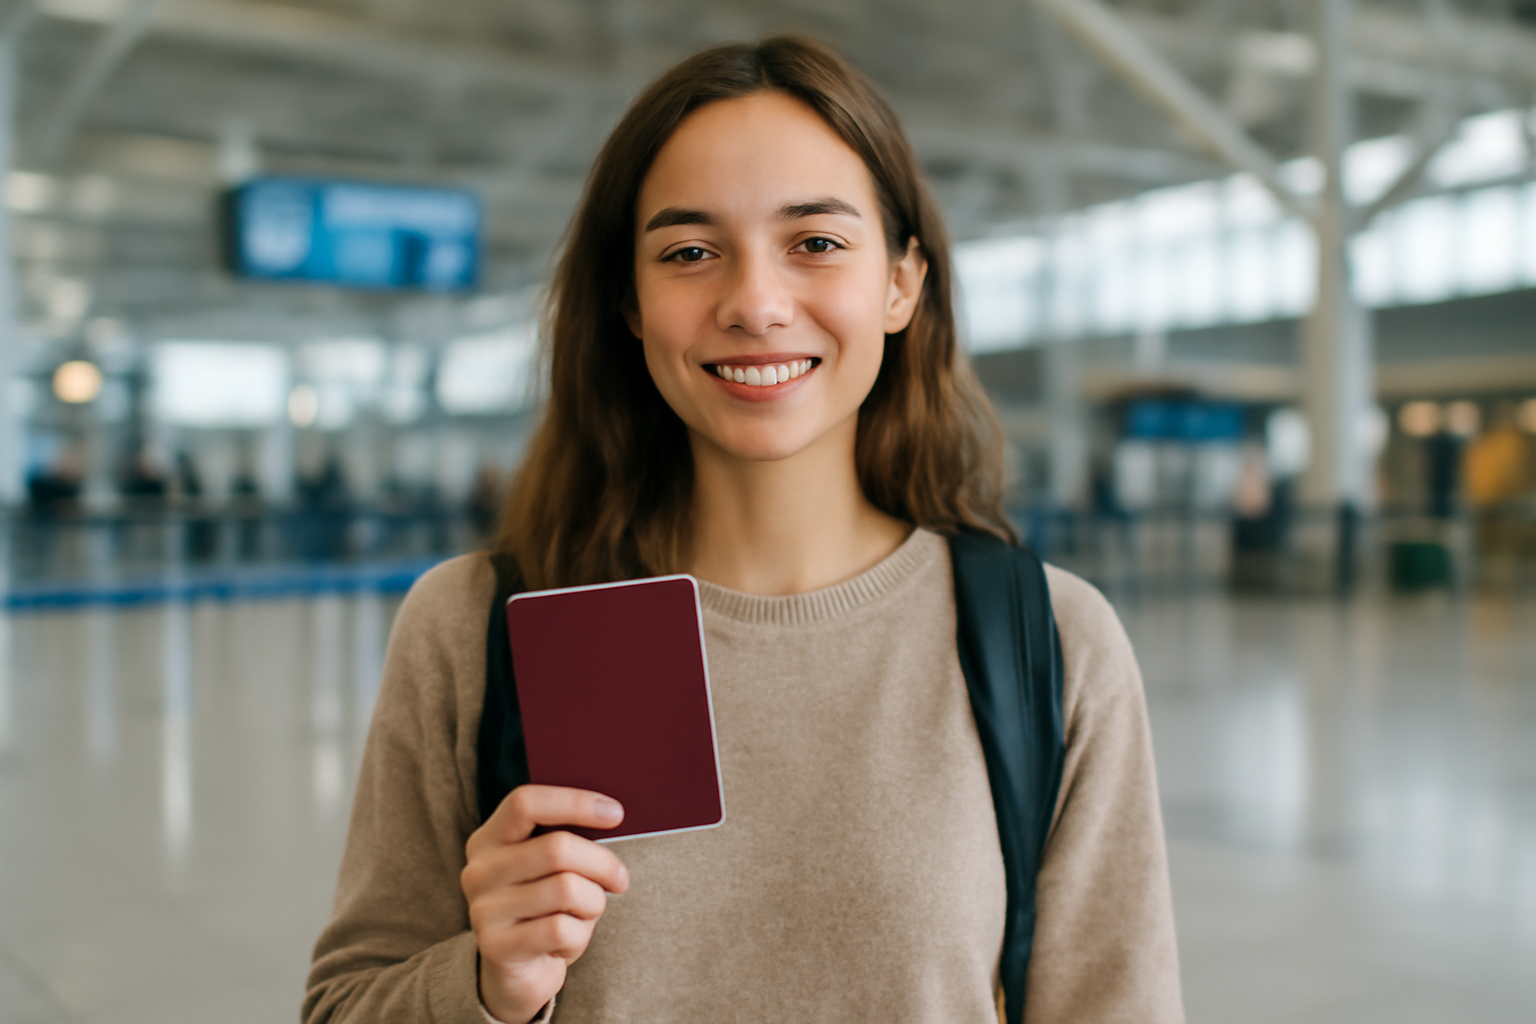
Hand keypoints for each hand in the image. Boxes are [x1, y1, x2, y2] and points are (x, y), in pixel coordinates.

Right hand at [462, 785, 628, 1023]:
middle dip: (602, 863)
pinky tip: (569, 943)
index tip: (616, 814)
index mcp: (489, 839)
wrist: (517, 973)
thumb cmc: (544, 908)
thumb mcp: (549, 869)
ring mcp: (483, 910)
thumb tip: (611, 818)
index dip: (574, 802)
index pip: (526, 803)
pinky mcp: (496, 947)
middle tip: (619, 879)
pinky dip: (581, 937)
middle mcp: (479, 870)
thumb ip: (565, 842)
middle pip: (557, 847)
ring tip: (586, 914)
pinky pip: (562, 930)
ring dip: (593, 904)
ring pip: (567, 889)